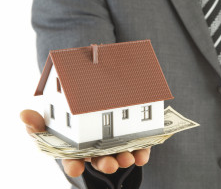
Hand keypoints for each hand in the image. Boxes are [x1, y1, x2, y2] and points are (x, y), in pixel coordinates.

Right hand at [20, 109, 150, 176]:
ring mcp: (114, 145)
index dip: (74, 165)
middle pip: (100, 160)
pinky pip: (138, 148)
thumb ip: (39, 122)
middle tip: (110, 165)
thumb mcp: (52, 121)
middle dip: (105, 164)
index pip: (73, 160)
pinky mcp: (131, 139)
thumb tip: (23, 115)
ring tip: (128, 159)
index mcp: (77, 148)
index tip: (76, 168)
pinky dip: (141, 153)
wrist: (97, 106)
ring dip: (124, 158)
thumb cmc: (71, 120)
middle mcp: (96, 149)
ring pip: (120, 155)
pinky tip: (143, 155)